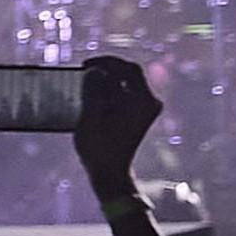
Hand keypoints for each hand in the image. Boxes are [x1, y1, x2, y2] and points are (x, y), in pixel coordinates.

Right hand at [74, 54, 163, 201]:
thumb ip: (93, 90)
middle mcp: (150, 103)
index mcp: (143, 101)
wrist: (110, 173)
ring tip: (86, 82)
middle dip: (107, 69)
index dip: (107, 62)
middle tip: (85, 69)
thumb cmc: (99, 148)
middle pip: (130, 75)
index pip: (129, 69)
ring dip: (107, 80)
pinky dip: (109, 91)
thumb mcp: (91, 116)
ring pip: (127, 84)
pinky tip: (92, 95)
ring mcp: (146, 110)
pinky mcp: (138, 116)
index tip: (86, 64)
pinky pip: (125, 94)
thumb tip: (94, 70)